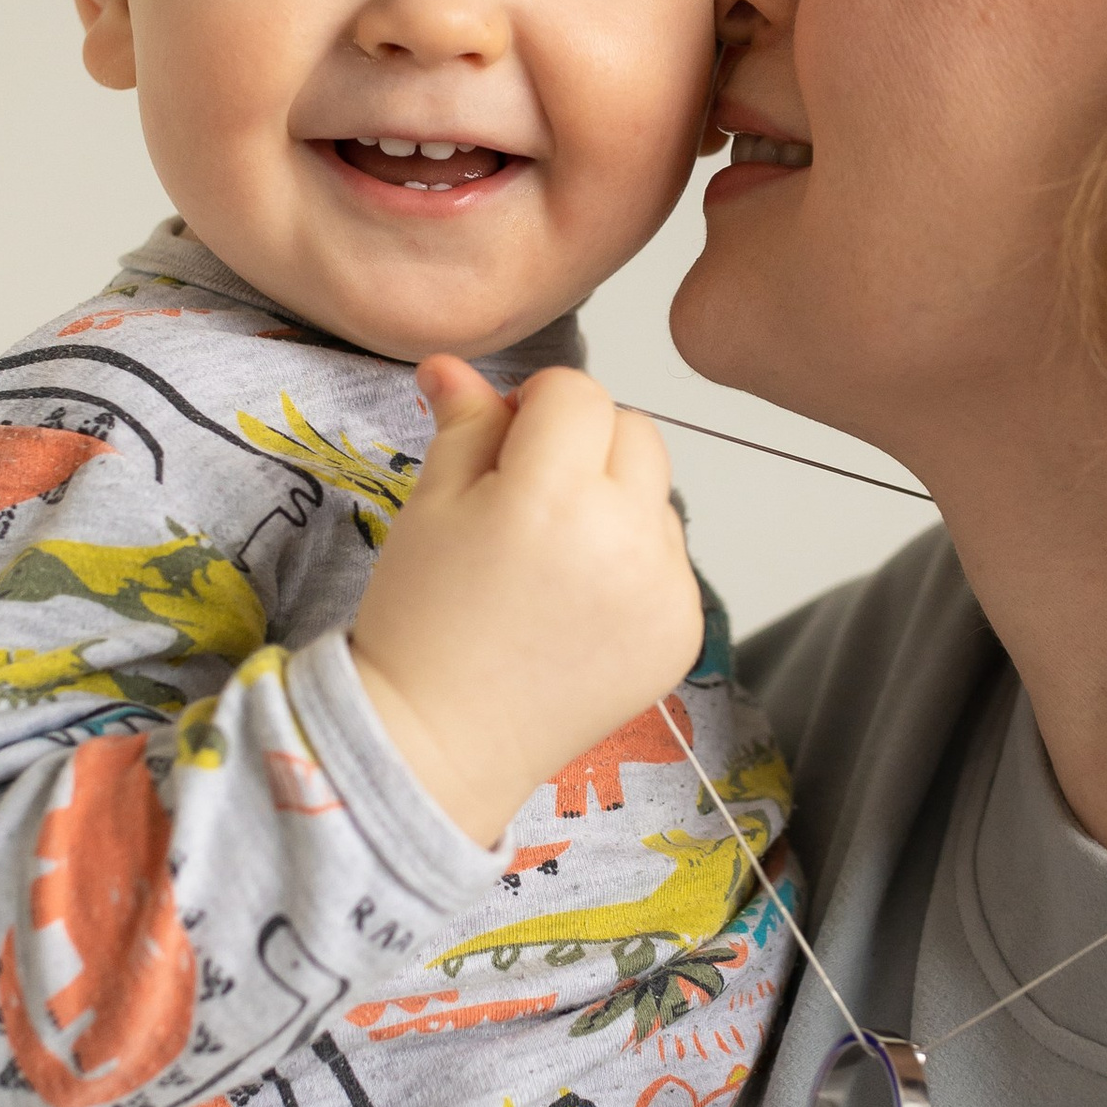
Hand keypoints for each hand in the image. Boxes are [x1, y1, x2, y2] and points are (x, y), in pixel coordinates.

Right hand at [352, 358, 703, 843]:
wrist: (438, 741)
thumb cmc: (422, 622)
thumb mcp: (430, 505)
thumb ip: (465, 423)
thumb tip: (456, 365)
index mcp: (554, 496)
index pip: (579, 393)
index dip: (536, 406)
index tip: (504, 440)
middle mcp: (626, 539)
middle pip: (636, 432)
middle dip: (586, 444)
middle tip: (529, 495)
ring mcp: (665, 591)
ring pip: (659, 496)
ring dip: (617, 502)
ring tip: (552, 558)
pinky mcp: (684, 633)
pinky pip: (673, 561)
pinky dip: (635, 564)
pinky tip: (579, 603)